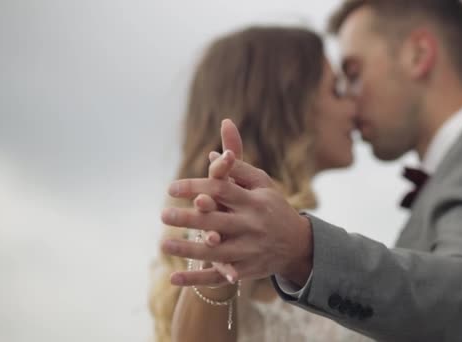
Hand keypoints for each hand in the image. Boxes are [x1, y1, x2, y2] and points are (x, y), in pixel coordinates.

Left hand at [161, 120, 313, 286]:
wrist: (297, 245)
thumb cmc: (272, 207)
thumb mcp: (262, 184)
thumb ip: (237, 168)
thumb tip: (212, 154)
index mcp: (254, 201)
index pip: (221, 190)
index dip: (196, 187)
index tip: (171, 189)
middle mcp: (252, 225)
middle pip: (216, 221)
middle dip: (188, 219)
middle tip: (164, 215)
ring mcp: (250, 250)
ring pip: (215, 252)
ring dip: (188, 249)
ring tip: (164, 243)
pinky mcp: (246, 270)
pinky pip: (218, 277)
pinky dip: (196, 279)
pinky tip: (173, 277)